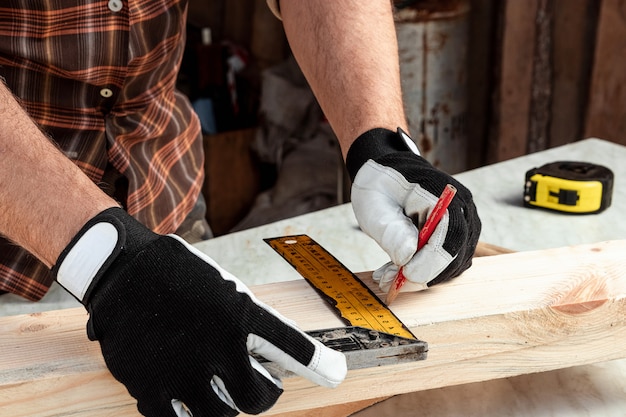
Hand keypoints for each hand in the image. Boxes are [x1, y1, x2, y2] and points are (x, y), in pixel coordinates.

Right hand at [52, 208, 345, 416]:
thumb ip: (246, 324)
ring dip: (227, 408)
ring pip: (223, 416)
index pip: (291, 346)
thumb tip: (261, 355)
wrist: (123, 269)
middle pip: (258, 399)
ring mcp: (184, 371)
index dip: (319, 364)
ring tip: (222, 394)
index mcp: (240, 315)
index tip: (336, 373)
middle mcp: (218, 347)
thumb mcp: (223, 289)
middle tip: (256, 387)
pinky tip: (187, 402)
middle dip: (262, 395)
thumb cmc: (178, 275)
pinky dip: (187, 414)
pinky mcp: (150, 387)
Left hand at [346, 128, 480, 292]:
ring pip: (451, 265)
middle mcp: (462, 209)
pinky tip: (396, 270)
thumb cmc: (380, 186)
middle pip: (455, 255)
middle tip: (387, 281)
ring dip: (419, 277)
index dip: (431, 261)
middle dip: (421, 275)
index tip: (405, 275)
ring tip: (386, 275)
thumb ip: (391, 230)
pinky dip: (422, 273)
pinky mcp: (458, 238)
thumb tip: (408, 257)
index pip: (450, 234)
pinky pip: (446, 264)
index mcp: (442, 193)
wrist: (388, 175)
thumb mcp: (375, 205)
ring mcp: (465, 224)